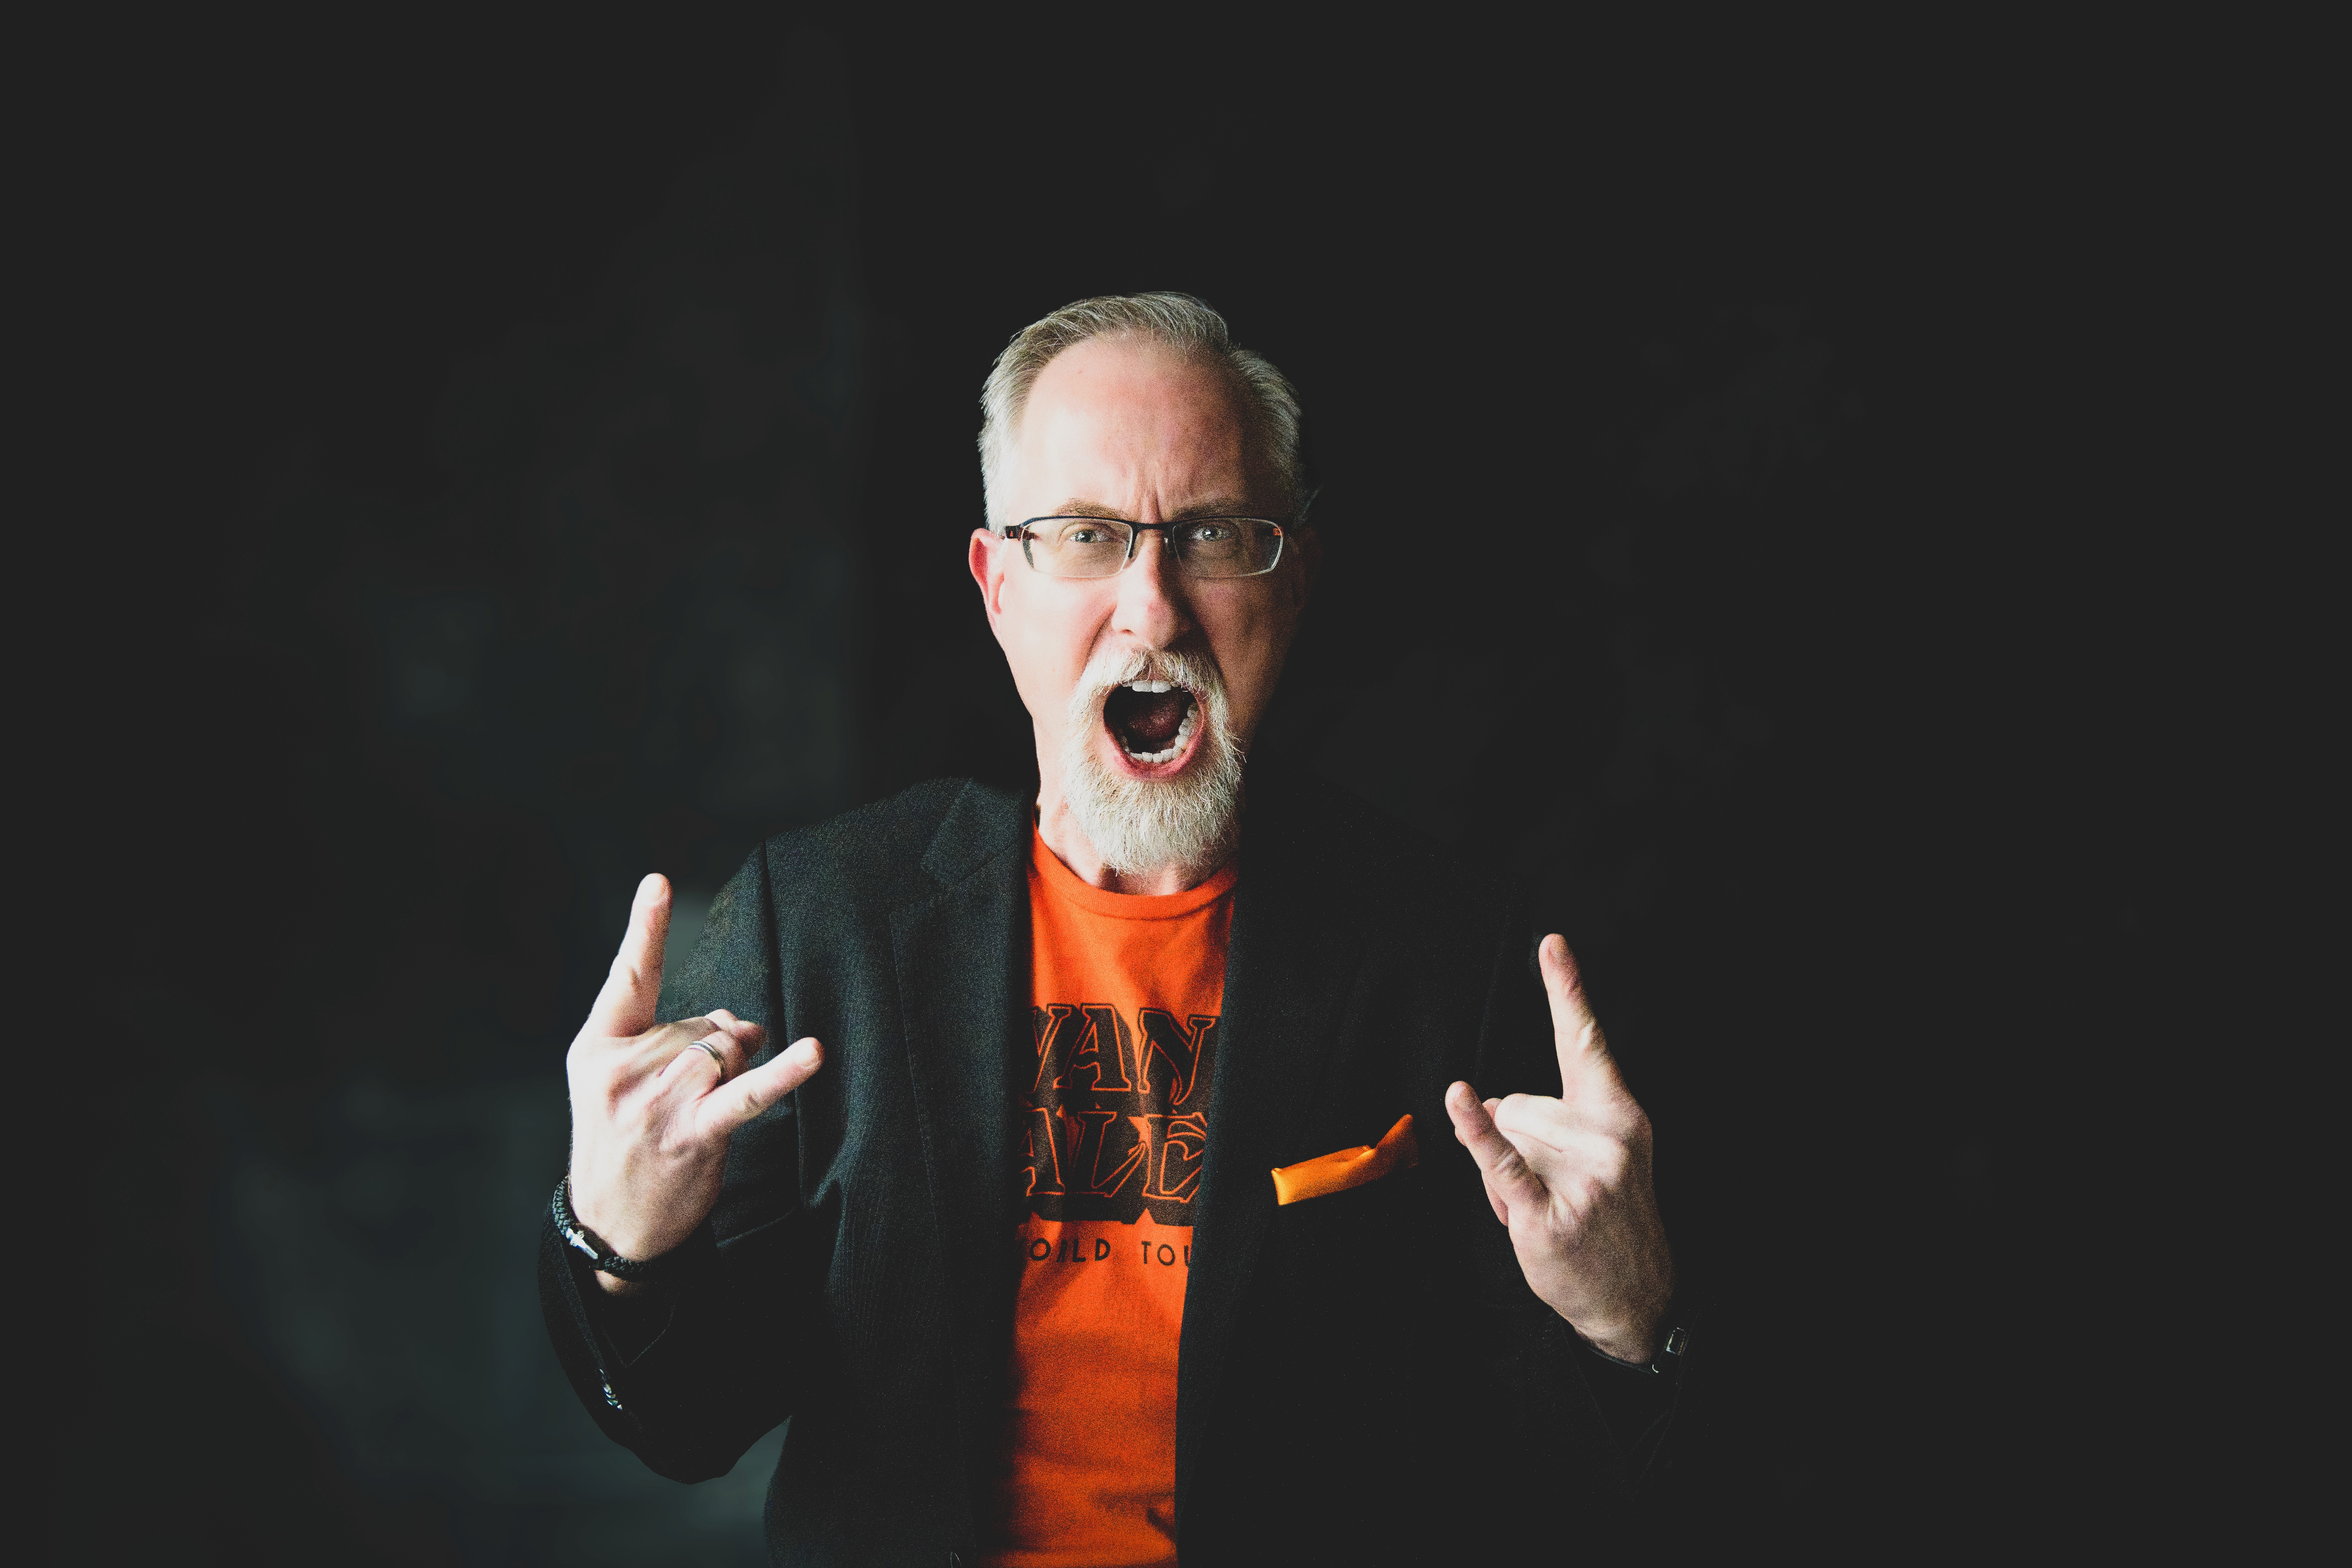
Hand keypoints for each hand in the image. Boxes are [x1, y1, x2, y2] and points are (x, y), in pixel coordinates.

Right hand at [565, 873, 823, 1294]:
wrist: (610, 1224)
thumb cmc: (624, 1141)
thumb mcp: (622, 1081)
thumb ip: (678, 1037)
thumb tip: (742, 1022)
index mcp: (597, 1049)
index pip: (628, 978)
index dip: (646, 928)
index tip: (658, 882)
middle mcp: (623, 1070)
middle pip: (703, 1022)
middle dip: (717, 1047)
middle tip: (688, 1094)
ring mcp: (658, 1103)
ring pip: (727, 1047)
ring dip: (738, 1065)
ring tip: (707, 1103)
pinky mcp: (694, 1133)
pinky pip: (747, 1092)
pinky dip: (784, 1072)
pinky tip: (813, 1053)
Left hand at [1444, 935, 1673, 1362]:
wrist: (1634, 1295)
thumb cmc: (1606, 1219)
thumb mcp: (1593, 1157)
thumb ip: (1543, 1117)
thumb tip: (1485, 1101)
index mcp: (1619, 1116)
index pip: (1586, 1042)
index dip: (1567, 990)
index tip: (1550, 944)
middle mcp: (1605, 1138)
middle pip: (1518, 1103)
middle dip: (1521, 1144)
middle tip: (1558, 1188)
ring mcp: (1579, 1175)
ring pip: (1504, 1136)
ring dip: (1508, 1175)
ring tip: (1549, 1207)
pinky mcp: (1547, 1210)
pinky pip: (1500, 1159)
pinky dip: (1476, 1134)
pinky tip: (1459, 1101)